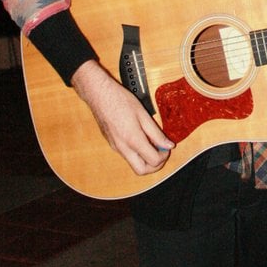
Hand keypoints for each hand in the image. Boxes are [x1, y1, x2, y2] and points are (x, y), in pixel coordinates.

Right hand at [71, 60, 174, 174]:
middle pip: (141, 170)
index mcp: (132, 140)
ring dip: (146, 160)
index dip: (164, 156)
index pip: (153, 161)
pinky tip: (142, 140)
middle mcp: (122, 148)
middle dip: (155, 166)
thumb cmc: (120, 100)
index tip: (167, 147)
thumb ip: (156, 133)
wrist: (99, 95)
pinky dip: (138, 154)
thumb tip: (168, 145)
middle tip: (161, 153)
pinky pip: (127, 156)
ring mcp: (115, 147)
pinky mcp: (112, 144)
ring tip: (153, 145)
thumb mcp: (143, 115)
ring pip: (134, 164)